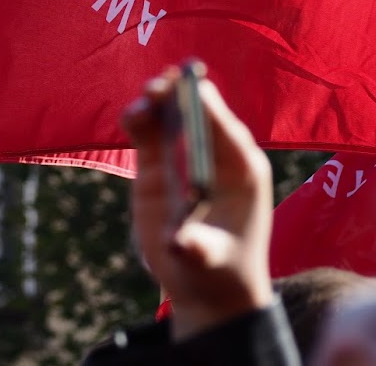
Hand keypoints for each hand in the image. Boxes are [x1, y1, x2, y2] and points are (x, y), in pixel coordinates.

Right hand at [122, 70, 274, 341]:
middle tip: (160, 88)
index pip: (225, 126)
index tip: (189, 85)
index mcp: (243, 170)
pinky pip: (149, 131)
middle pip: (197, 110)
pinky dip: (140, 119)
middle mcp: (215, 156)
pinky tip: (133, 116)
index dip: (206, 104)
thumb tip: (180, 241)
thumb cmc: (221, 273)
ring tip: (144, 105)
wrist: (207, 290)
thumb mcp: (210, 261)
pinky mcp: (159, 165)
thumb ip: (197, 248)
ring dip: (157, 102)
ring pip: (170, 115)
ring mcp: (185, 157)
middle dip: (179, 94)